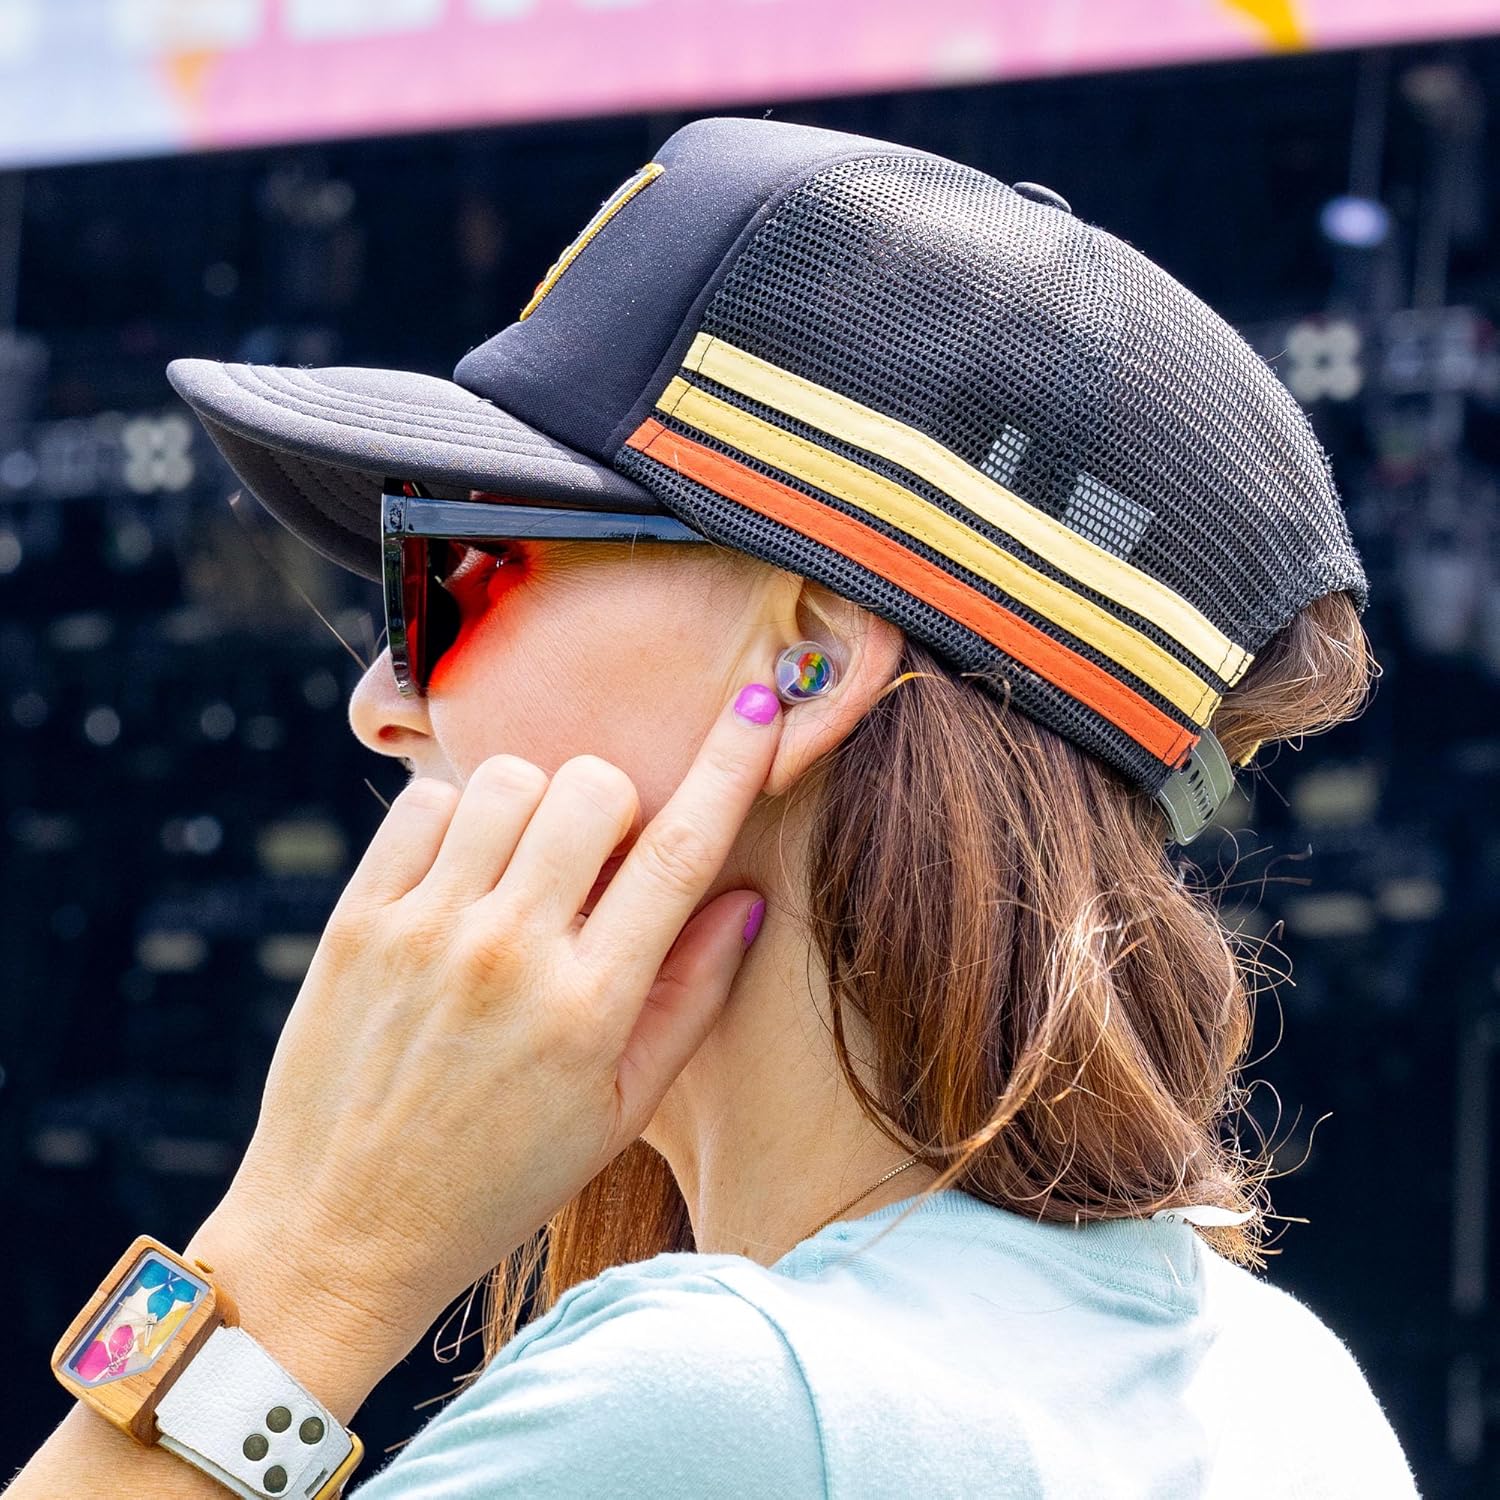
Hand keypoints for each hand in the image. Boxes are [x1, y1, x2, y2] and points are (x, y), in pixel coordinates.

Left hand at [196, 682, 781, 1366]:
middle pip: (594, 787)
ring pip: (508, 779)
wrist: (341, 1233)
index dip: (732, 764)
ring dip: (536, 805)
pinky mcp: (356, 923)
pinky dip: (456, 819)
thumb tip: (744, 900)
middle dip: (617, 805)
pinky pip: (423, 805)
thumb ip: (690, 999)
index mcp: (589, 1008)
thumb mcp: (618, 1111)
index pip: (682, 852)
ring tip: (523, 868)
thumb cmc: (499, 1179)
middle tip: (598, 861)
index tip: (761, 703)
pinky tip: (461, 877)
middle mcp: (508, 955)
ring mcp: (424, 932)